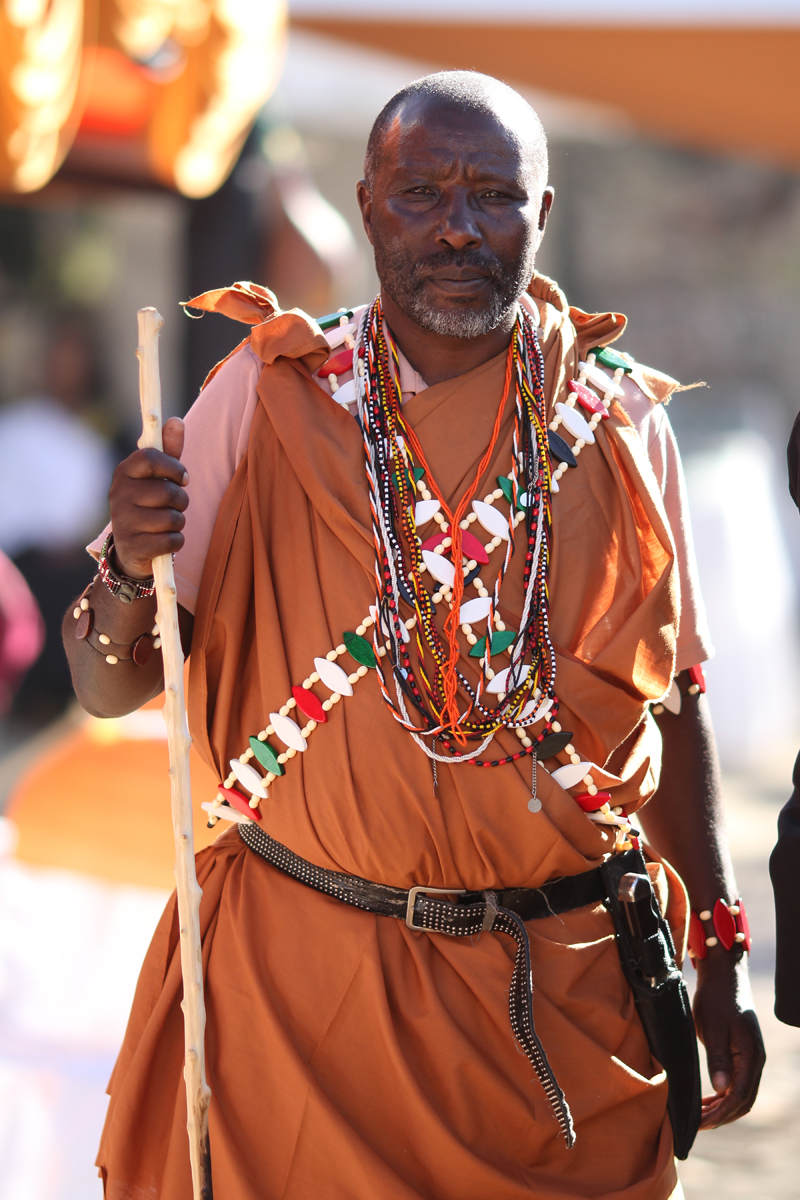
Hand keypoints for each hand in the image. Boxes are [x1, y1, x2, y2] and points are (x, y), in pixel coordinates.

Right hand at [108, 417, 188, 578]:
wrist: (130, 549)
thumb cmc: (149, 504)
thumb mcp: (156, 476)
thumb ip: (168, 450)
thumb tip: (175, 421)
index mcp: (124, 472)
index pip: (149, 458)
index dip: (173, 467)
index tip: (183, 478)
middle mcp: (118, 495)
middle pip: (168, 491)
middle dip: (181, 501)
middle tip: (174, 505)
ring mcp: (123, 522)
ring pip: (172, 518)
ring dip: (178, 523)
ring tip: (166, 524)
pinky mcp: (133, 547)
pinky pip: (171, 541)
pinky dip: (175, 542)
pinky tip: (163, 541)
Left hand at [693, 953, 764, 1128]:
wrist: (724, 976)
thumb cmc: (717, 999)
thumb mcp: (713, 1029)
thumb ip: (718, 1059)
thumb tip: (721, 1090)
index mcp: (751, 1056)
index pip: (739, 1097)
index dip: (720, 1114)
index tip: (700, 1123)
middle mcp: (755, 1061)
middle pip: (743, 1101)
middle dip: (721, 1116)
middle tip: (697, 1124)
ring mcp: (751, 1057)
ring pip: (741, 1093)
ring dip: (722, 1107)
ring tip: (700, 1116)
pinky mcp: (743, 1053)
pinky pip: (737, 1082)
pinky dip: (724, 1095)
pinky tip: (709, 1099)